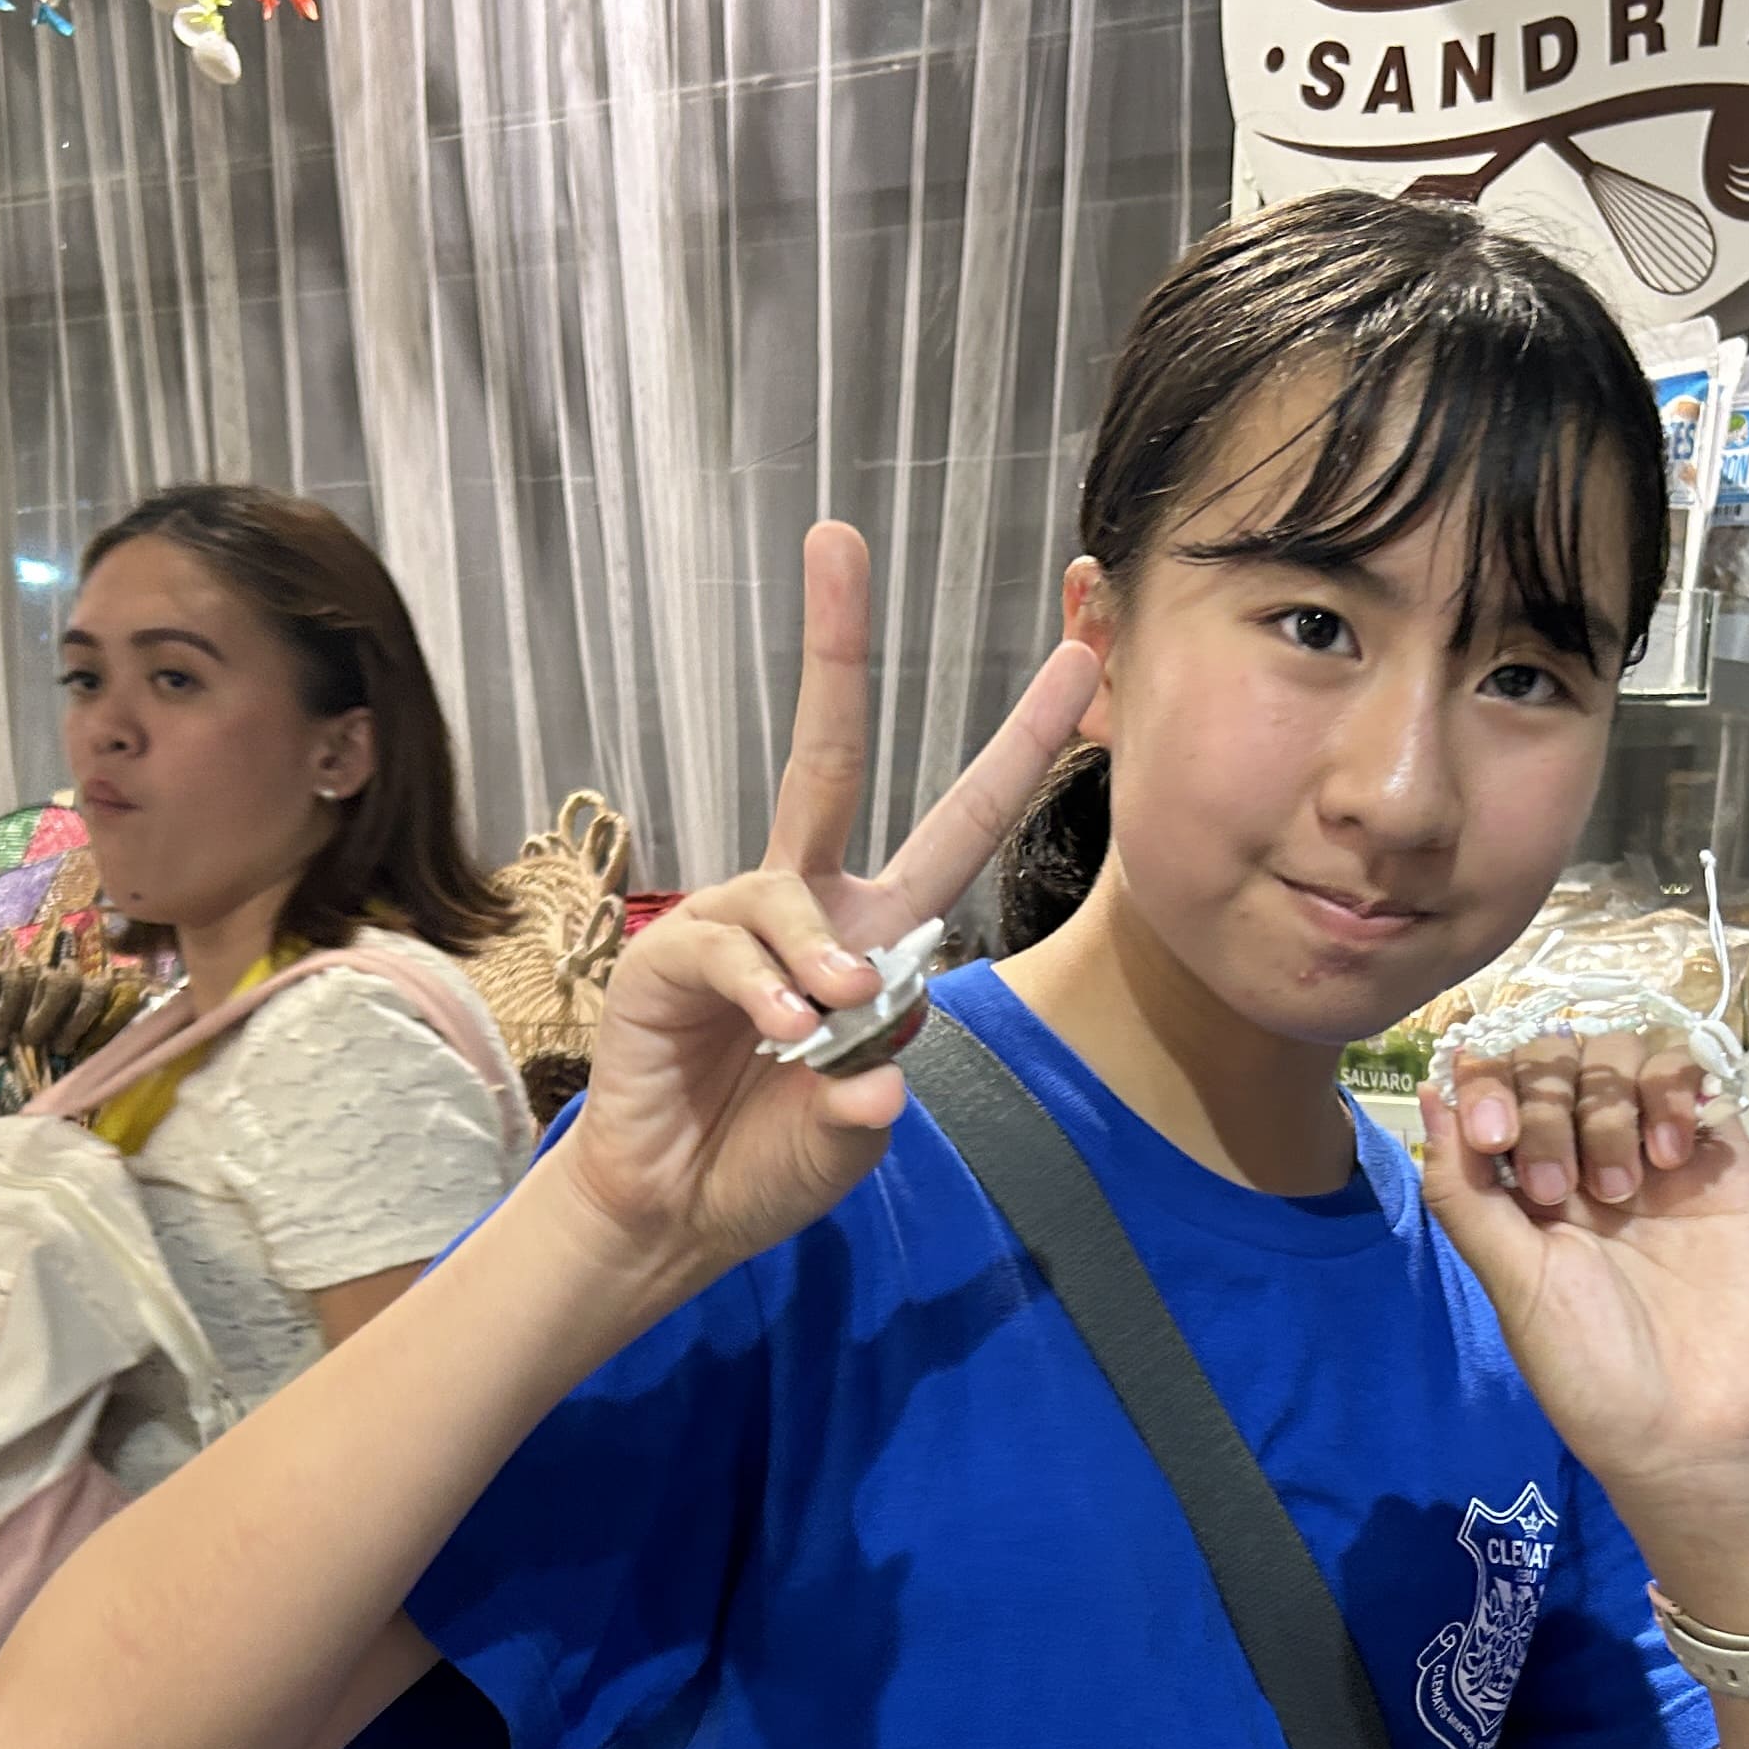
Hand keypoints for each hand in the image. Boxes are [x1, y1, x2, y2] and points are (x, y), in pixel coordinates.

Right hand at [550, 521, 1098, 1289]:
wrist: (680, 1208)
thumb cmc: (775, 1154)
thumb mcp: (859, 1124)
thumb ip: (874, 1089)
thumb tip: (875, 1058)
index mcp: (876, 932)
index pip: (959, 822)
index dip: (1018, 746)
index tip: (1078, 660)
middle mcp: (809, 907)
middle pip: (825, 757)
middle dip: (833, 649)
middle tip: (833, 539)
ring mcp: (735, 923)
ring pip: (792, 894)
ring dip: (822, 960)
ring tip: (824, 1024)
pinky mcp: (671, 959)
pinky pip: (734, 949)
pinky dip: (767, 992)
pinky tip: (783, 1034)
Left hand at [1419, 1031, 1748, 1524]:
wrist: (1695, 1428)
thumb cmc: (1592, 1373)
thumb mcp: (1510, 1283)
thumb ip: (1464, 1189)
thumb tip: (1429, 1094)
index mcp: (1522, 1188)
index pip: (1496, 1083)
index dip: (1488, 1082)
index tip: (1493, 1134)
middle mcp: (1584, 1157)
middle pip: (1555, 1057)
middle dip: (1548, 1104)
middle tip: (1561, 1188)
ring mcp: (1652, 1151)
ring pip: (1622, 1055)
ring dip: (1610, 1106)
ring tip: (1624, 1189)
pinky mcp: (1717, 1157)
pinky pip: (1692, 1074)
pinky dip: (1673, 1093)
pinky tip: (1671, 1157)